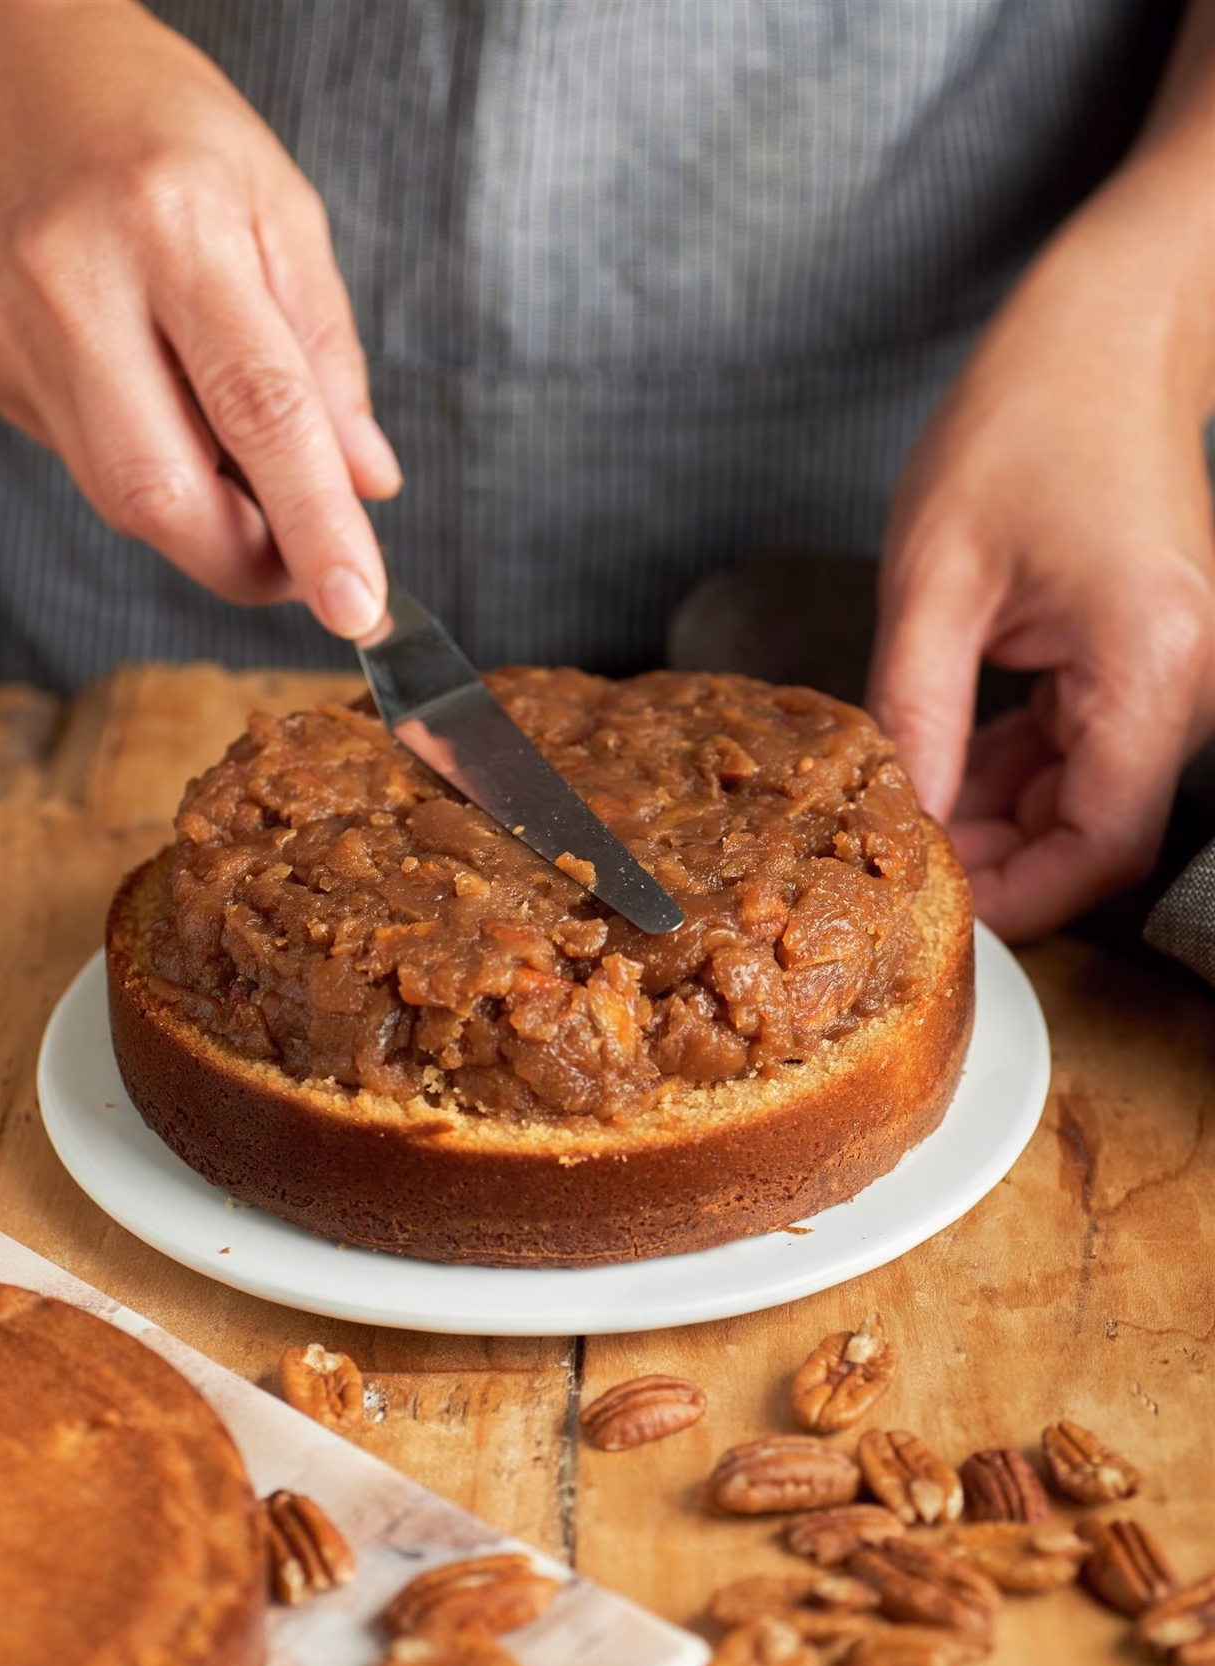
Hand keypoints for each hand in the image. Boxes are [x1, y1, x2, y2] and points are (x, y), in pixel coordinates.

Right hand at [0, 0, 399, 633]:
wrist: (10, 60)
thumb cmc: (163, 126)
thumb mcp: (281, 208)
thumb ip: (327, 355)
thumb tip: (366, 482)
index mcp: (174, 226)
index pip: (261, 413)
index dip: (316, 526)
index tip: (361, 606)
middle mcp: (76, 281)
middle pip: (164, 492)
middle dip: (248, 562)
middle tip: (305, 567)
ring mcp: (11, 327)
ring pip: (119, 495)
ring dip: (205, 521)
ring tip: (247, 478)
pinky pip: (84, 458)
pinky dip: (151, 466)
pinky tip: (165, 410)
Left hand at [867, 211, 1214, 941]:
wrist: (1105, 329)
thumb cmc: (1027, 420)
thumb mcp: (935, 577)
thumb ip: (917, 714)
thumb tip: (904, 820)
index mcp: (1152, 666)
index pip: (1101, 845)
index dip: (1020, 898)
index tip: (938, 913)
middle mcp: (1189, 680)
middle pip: (1099, 831)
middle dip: (1000, 859)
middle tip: (901, 864)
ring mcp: (1177, 669)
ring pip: (1089, 794)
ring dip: (1002, 814)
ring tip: (910, 805)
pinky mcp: (1152, 654)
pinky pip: (1088, 744)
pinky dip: (1020, 764)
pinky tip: (953, 754)